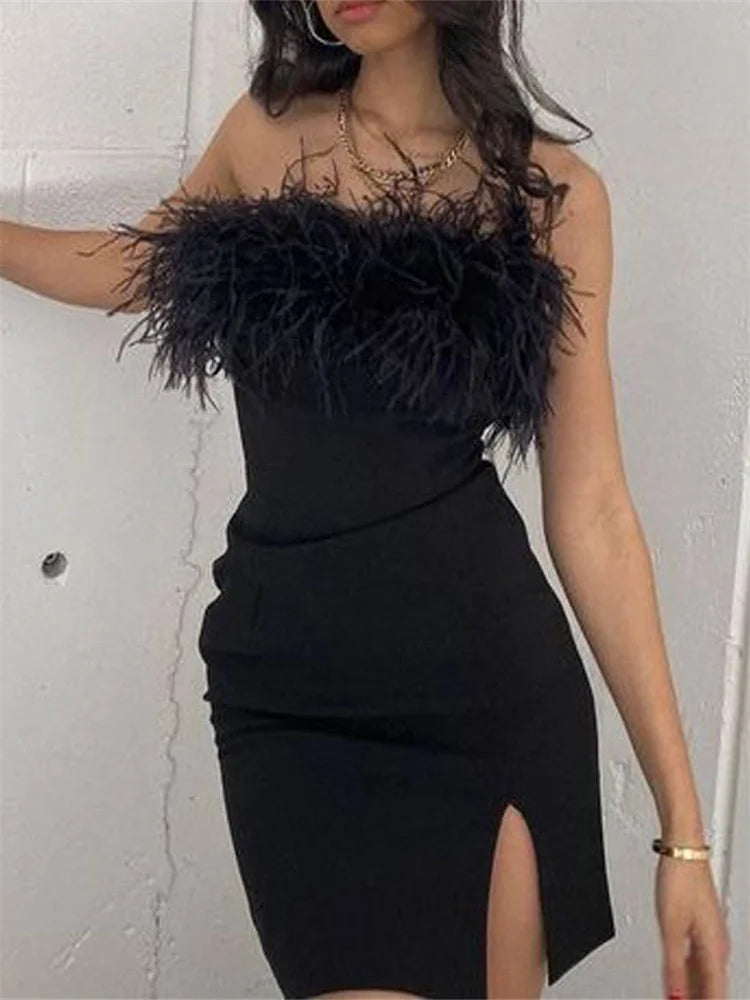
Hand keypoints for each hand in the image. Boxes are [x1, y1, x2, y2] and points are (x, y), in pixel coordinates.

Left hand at [655, 853, 729, 998]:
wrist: (683, 851)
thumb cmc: (680, 881)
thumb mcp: (671, 929)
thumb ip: (673, 966)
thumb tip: (675, 995)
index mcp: (715, 950)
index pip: (716, 994)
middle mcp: (718, 945)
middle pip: (712, 987)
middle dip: (700, 999)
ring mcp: (711, 936)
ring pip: (706, 975)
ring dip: (695, 990)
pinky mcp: (701, 927)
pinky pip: (698, 960)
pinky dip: (690, 974)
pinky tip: (679, 981)